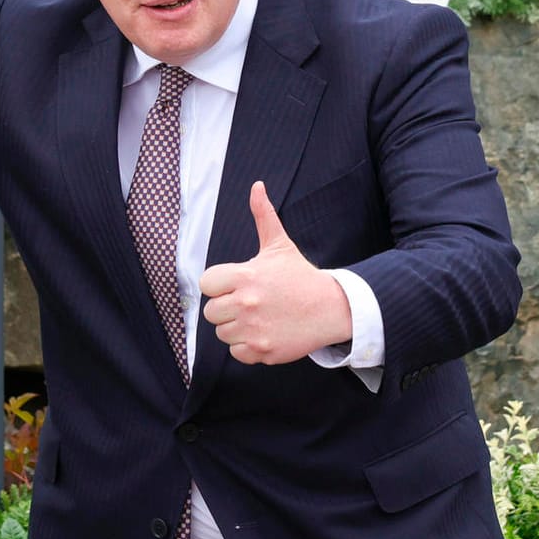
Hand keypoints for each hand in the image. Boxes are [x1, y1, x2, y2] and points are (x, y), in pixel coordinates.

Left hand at [197, 182, 352, 364]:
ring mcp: (254, 329)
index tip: (236, 285)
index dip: (219, 285)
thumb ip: (263, 216)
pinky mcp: (263, 350)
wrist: (332, 308)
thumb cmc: (301, 277)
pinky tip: (264, 332)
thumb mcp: (279, 245)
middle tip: (250, 303)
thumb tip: (256, 186)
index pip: (206, 284)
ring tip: (259, 317)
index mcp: (245, 276)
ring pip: (222, 334)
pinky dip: (247, 347)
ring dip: (236, 328)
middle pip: (211, 312)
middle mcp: (246, 303)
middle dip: (227, 308)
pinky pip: (237, 352)